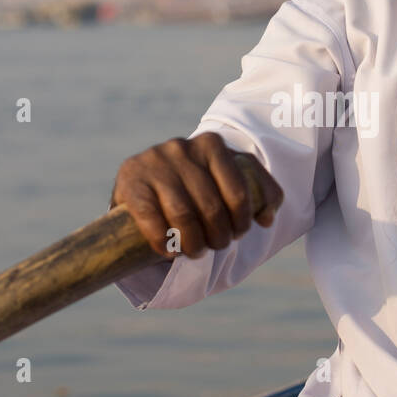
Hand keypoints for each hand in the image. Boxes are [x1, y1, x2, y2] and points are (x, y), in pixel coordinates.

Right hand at [111, 133, 283, 258]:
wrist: (146, 181)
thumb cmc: (197, 183)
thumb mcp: (229, 178)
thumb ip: (261, 192)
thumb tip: (267, 219)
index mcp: (211, 144)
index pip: (238, 192)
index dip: (241, 221)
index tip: (237, 234)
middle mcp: (181, 147)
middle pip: (211, 207)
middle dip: (218, 237)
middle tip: (215, 246)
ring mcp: (153, 163)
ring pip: (183, 215)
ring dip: (193, 244)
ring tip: (194, 252)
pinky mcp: (129, 182)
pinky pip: (151, 219)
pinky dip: (163, 242)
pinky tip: (169, 251)